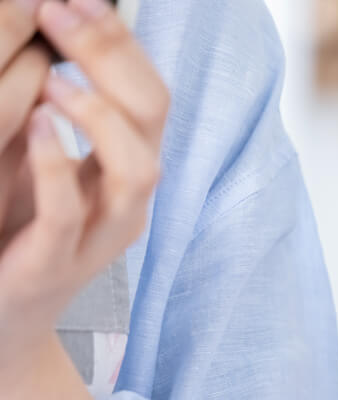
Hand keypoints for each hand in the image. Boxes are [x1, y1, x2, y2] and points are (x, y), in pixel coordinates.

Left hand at [0, 0, 166, 364]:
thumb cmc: (12, 231)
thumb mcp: (36, 157)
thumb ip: (55, 102)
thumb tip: (51, 22)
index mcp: (122, 162)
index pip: (148, 87)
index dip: (119, 36)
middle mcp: (124, 197)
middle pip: (153, 114)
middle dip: (113, 54)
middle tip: (61, 10)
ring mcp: (96, 235)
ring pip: (138, 169)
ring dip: (100, 113)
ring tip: (54, 78)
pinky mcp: (51, 266)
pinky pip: (71, 214)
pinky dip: (59, 164)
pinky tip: (36, 126)